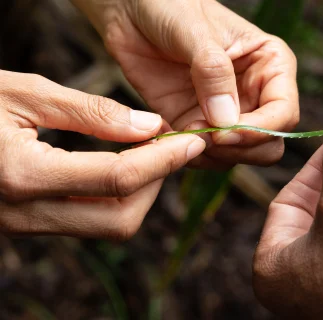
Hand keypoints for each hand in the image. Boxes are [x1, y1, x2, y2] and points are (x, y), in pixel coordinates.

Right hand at [0, 71, 203, 238]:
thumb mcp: (24, 93)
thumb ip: (91, 113)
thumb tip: (150, 128)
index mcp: (22, 175)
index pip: (119, 178)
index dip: (165, 160)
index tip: (193, 141)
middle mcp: (23, 213)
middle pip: (121, 220)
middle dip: (156, 184)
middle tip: (170, 147)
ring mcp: (23, 225)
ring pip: (106, 226)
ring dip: (138, 193)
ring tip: (147, 151)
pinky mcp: (25, 224)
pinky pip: (85, 221)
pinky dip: (113, 197)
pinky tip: (119, 163)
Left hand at [73, 0, 298, 169]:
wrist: (131, 9)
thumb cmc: (171, 6)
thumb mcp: (195, 31)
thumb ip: (213, 73)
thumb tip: (227, 121)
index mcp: (270, 66)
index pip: (284, 113)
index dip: (259, 130)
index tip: (224, 133)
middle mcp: (255, 94)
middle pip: (269, 143)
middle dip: (241, 150)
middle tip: (208, 138)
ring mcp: (227, 113)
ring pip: (239, 156)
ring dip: (213, 155)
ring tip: (185, 132)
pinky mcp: (197, 124)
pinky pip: (206, 156)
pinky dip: (189, 154)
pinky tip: (170, 135)